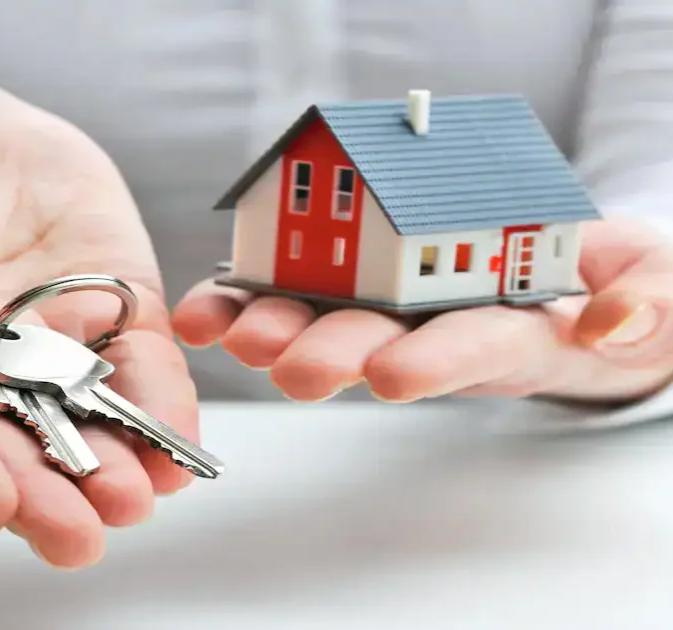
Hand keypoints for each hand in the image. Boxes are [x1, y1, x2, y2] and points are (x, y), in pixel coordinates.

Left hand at [172, 218, 672, 403]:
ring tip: (236, 334)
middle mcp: (443, 326)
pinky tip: (214, 306)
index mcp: (512, 328)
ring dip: (283, 330)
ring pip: (335, 322)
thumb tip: (612, 322)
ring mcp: (400, 306)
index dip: (440, 359)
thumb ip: (646, 299)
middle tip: (293, 368)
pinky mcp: (363, 281)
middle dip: (339, 357)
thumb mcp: (654, 286)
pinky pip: (303, 288)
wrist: (565, 271)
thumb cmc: (605, 282)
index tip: (397, 374)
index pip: (479, 346)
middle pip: (388, 345)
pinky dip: (255, 295)